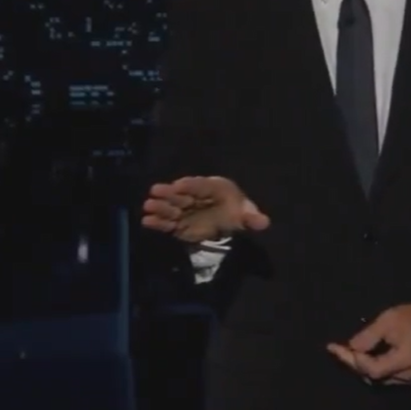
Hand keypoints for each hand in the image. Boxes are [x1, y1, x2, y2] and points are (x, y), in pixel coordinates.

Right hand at [140, 176, 269, 243]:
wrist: (226, 219)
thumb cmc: (235, 210)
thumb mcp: (246, 213)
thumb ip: (252, 217)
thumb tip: (264, 222)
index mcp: (212, 188)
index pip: (200, 185)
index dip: (190, 185)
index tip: (179, 184)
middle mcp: (195, 197)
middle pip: (181, 195)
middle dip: (169, 193)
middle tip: (155, 191)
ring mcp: (185, 211)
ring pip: (171, 208)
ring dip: (160, 207)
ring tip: (147, 206)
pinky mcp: (179, 224)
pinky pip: (167, 223)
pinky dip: (157, 222)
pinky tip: (146, 221)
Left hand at [326, 304, 410, 384]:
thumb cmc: (410, 318)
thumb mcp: (388, 319)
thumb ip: (369, 335)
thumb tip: (351, 348)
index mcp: (404, 359)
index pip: (373, 369)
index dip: (355, 360)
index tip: (338, 347)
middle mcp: (405, 374)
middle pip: (372, 375)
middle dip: (352, 361)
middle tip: (334, 348)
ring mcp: (405, 378)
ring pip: (375, 376)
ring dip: (358, 364)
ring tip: (342, 351)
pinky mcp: (402, 376)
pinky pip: (381, 374)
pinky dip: (367, 364)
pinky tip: (357, 354)